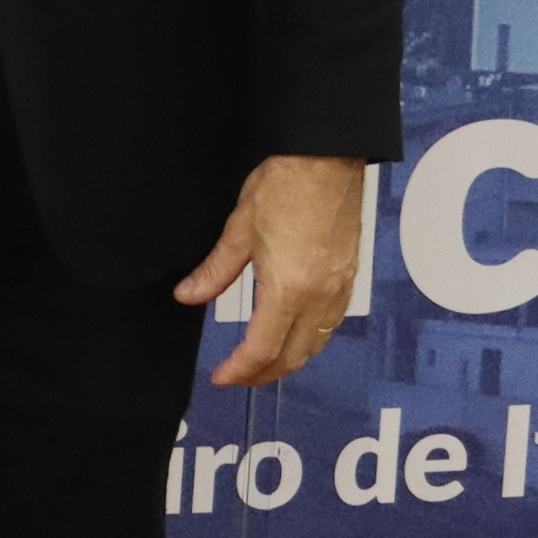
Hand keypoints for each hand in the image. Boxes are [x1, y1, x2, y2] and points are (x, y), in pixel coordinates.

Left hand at [175, 153, 366, 387]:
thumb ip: (214, 271)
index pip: (262, 348)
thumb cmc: (284, 187)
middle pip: (293, 356)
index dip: (239, 370)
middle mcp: (319, 297)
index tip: (221, 377)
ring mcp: (339, 289)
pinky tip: (295, 335)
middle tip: (238, 377)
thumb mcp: (239, 229)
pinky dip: (311, 340)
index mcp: (288, 289)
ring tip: (263, 362)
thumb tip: (188, 295)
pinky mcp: (349, 278)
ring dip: (289, 360)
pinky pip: (331, 325)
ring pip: (316, 345)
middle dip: (264, 374)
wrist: (326, 160)